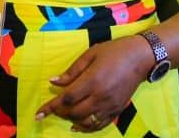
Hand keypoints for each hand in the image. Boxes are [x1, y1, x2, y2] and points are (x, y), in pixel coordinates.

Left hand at [35, 36, 151, 132]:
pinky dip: (87, 128)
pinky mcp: (117, 111)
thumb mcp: (90, 54)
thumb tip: (54, 81)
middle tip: (51, 109)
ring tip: (63, 115)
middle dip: (59, 113)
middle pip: (75, 112)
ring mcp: (110, 106)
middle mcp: (101, 97)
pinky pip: (100, 125)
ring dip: (72, 121)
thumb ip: (72, 71)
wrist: (139, 57)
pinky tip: (77, 126)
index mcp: (92, 81)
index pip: (67, 98)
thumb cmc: (113, 51)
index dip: (51, 106)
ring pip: (86, 122)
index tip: (39, 113)